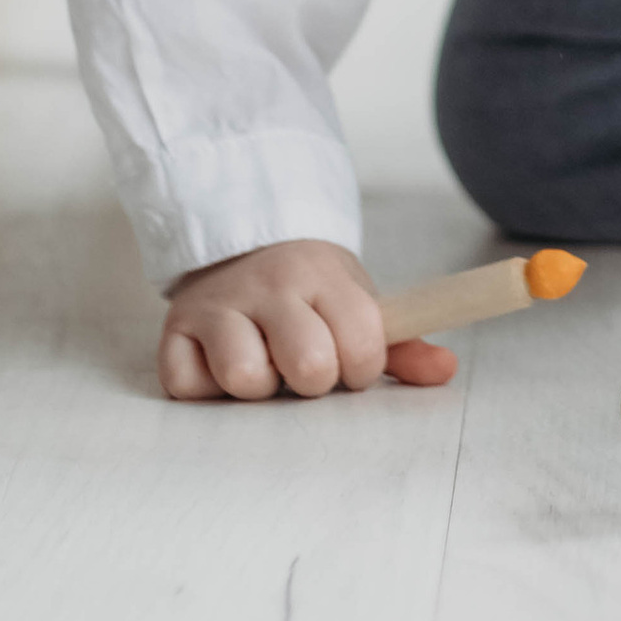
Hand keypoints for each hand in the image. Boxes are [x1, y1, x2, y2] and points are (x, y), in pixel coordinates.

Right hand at [157, 239, 457, 401]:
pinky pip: (188, 386)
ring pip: (244, 377)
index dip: (360, 368)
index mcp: (326, 278)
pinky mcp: (175, 326)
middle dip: (311, 381)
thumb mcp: (356, 302)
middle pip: (309, 367)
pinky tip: (219, 359)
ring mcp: (219, 304)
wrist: (241, 234)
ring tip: (260, 360)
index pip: (363, 347)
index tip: (347, 357)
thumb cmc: (308, 288)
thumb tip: (445, 370)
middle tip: (302, 362)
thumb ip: (400, 343)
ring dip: (255, 384)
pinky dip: (205, 386)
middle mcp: (271, 286)